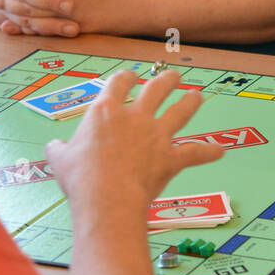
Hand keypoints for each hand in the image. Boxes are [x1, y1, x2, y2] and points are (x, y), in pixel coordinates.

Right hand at [45, 71, 223, 217]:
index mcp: (106, 111)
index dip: (126, 77)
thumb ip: (59, 149)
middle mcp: (135, 117)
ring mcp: (156, 136)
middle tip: (172, 77)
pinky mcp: (170, 158)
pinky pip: (195, 153)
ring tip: (197, 96)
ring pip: (180, 111)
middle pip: (156, 89)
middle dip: (166, 80)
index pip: (119, 82)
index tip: (130, 75)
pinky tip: (219, 151)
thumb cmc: (80, 178)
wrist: (107, 198)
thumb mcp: (60, 160)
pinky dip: (208, 152)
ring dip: (190, 102)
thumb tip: (54, 147)